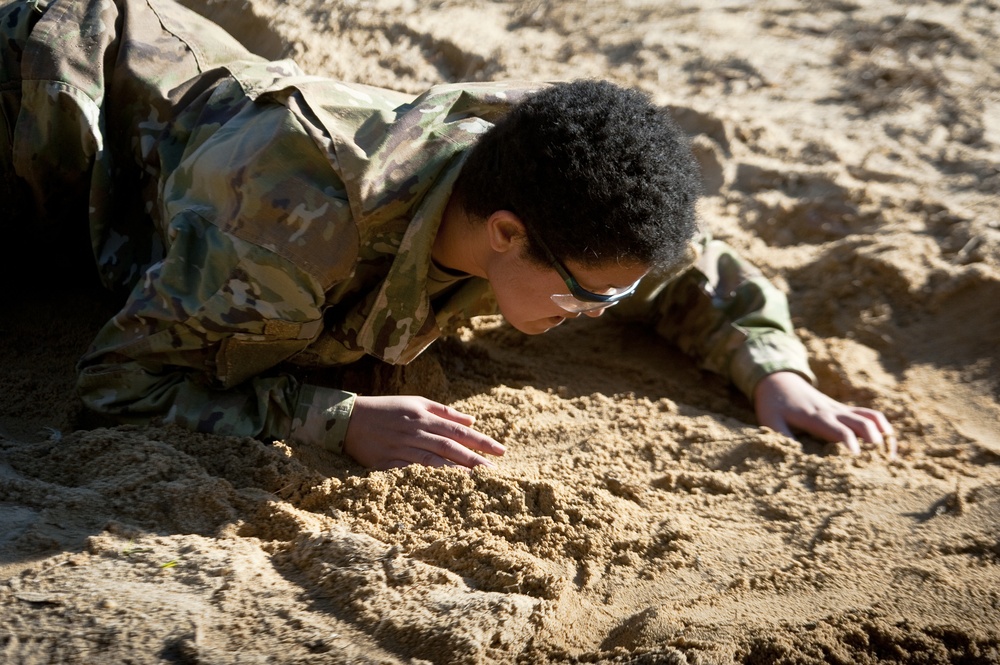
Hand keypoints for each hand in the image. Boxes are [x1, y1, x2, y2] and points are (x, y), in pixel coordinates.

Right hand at [343, 395, 504, 469]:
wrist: (348, 419)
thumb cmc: (387, 409)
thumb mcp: (416, 402)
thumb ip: (444, 412)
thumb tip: (471, 422)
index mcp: (424, 415)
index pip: (459, 430)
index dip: (480, 441)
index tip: (500, 450)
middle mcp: (415, 431)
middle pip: (451, 446)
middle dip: (475, 457)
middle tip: (495, 470)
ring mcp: (402, 447)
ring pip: (435, 459)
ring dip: (457, 469)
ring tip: (478, 478)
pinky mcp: (388, 463)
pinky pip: (414, 470)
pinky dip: (431, 476)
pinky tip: (446, 484)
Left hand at [753, 371, 896, 457]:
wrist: (779, 381)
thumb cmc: (774, 406)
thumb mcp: (771, 422)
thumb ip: (782, 438)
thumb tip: (792, 459)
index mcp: (815, 417)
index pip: (838, 430)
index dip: (849, 443)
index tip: (857, 459)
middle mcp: (832, 412)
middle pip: (861, 423)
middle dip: (874, 441)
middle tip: (882, 463)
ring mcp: (841, 409)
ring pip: (870, 417)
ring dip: (883, 434)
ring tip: (890, 456)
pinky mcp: (844, 410)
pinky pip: (869, 414)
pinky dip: (882, 426)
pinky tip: (888, 442)